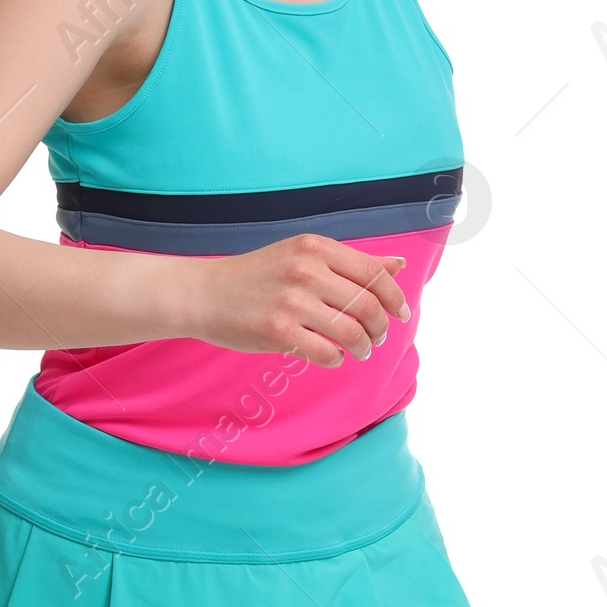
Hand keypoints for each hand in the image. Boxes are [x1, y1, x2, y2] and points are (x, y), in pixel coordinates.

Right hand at [182, 235, 410, 369]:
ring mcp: (292, 302)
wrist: (205, 293)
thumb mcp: (303, 255)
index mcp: (316, 247)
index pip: (374, 273)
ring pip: (351, 332)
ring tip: (360, 350)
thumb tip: (398, 264)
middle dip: (381, 327)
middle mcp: (306, 270)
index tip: (401, 314)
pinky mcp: (278, 331)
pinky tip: (331, 357)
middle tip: (377, 337)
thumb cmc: (257, 275)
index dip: (395, 297)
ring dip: (363, 347)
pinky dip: (336, 359)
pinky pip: (326, 352)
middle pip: (368, 304)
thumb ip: (351, 261)